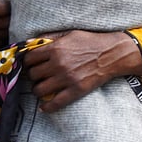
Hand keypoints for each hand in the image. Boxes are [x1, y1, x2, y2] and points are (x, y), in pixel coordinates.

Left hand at [22, 30, 141, 112]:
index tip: (31, 65)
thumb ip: (50, 37)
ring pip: (39, 90)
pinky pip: (55, 103)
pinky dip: (47, 107)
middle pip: (32, 75)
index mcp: (56, 49)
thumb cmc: (92, 41)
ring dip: (38, 90)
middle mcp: (59, 64)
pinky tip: (44, 107)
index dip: (27, 62)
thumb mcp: (70, 33)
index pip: (29, 59)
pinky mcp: (76, 90)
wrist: (114, 53)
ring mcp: (67, 78)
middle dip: (33, 75)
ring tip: (43, 87)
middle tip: (38, 76)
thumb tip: (29, 42)